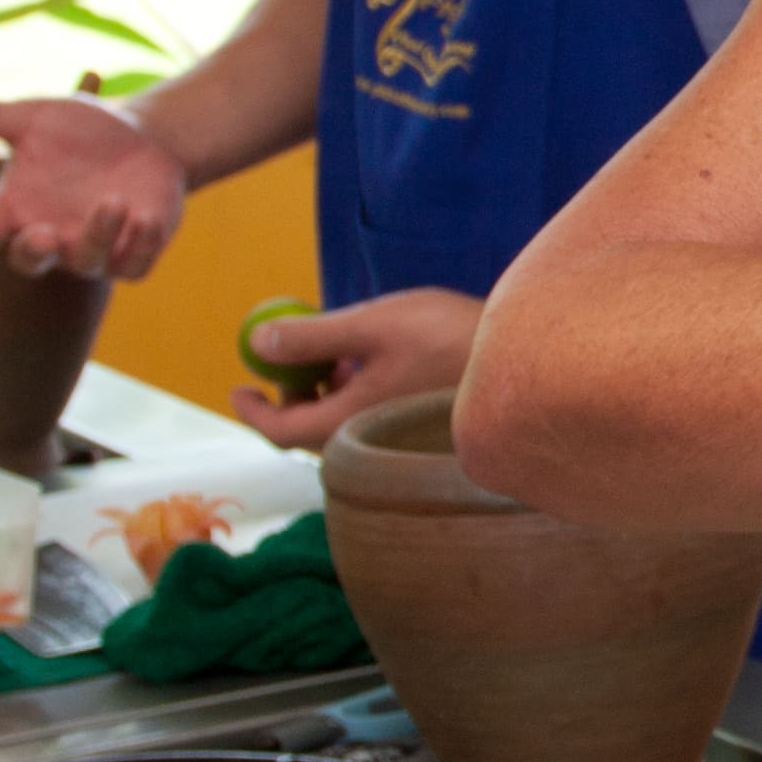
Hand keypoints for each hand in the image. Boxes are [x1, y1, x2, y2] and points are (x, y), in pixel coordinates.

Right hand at [0, 89, 189, 278]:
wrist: (145, 138)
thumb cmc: (79, 133)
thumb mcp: (30, 119)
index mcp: (15, 207)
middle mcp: (50, 235)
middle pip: (30, 261)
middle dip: (33, 252)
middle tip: (39, 234)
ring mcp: (93, 248)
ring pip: (87, 263)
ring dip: (97, 236)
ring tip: (111, 201)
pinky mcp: (134, 252)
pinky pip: (135, 266)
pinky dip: (140, 247)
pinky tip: (146, 219)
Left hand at [233, 288, 483, 451]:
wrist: (522, 358)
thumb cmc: (450, 338)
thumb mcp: (374, 324)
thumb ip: (312, 336)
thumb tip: (257, 342)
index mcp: (351, 420)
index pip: (280, 432)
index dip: (252, 410)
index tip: (239, 385)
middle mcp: (369, 438)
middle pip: (308, 429)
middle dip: (291, 392)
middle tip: (291, 354)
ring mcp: (393, 435)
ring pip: (338, 421)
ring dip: (324, 389)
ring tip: (340, 350)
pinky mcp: (413, 426)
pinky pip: (365, 416)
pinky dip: (352, 391)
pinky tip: (374, 360)